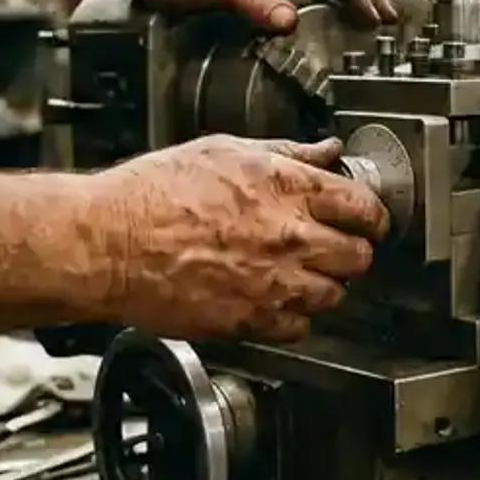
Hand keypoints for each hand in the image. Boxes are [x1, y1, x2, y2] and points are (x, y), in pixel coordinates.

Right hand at [89, 136, 389, 342]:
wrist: (108, 243)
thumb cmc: (152, 194)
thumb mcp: (224, 150)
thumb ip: (285, 152)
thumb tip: (325, 151)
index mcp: (287, 188)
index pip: (364, 206)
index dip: (371, 215)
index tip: (368, 220)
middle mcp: (289, 237)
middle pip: (359, 256)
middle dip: (352, 252)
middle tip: (337, 248)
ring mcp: (273, 283)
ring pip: (334, 295)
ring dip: (324, 286)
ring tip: (300, 274)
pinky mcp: (250, 320)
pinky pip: (297, 328)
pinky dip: (292, 318)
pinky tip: (274, 300)